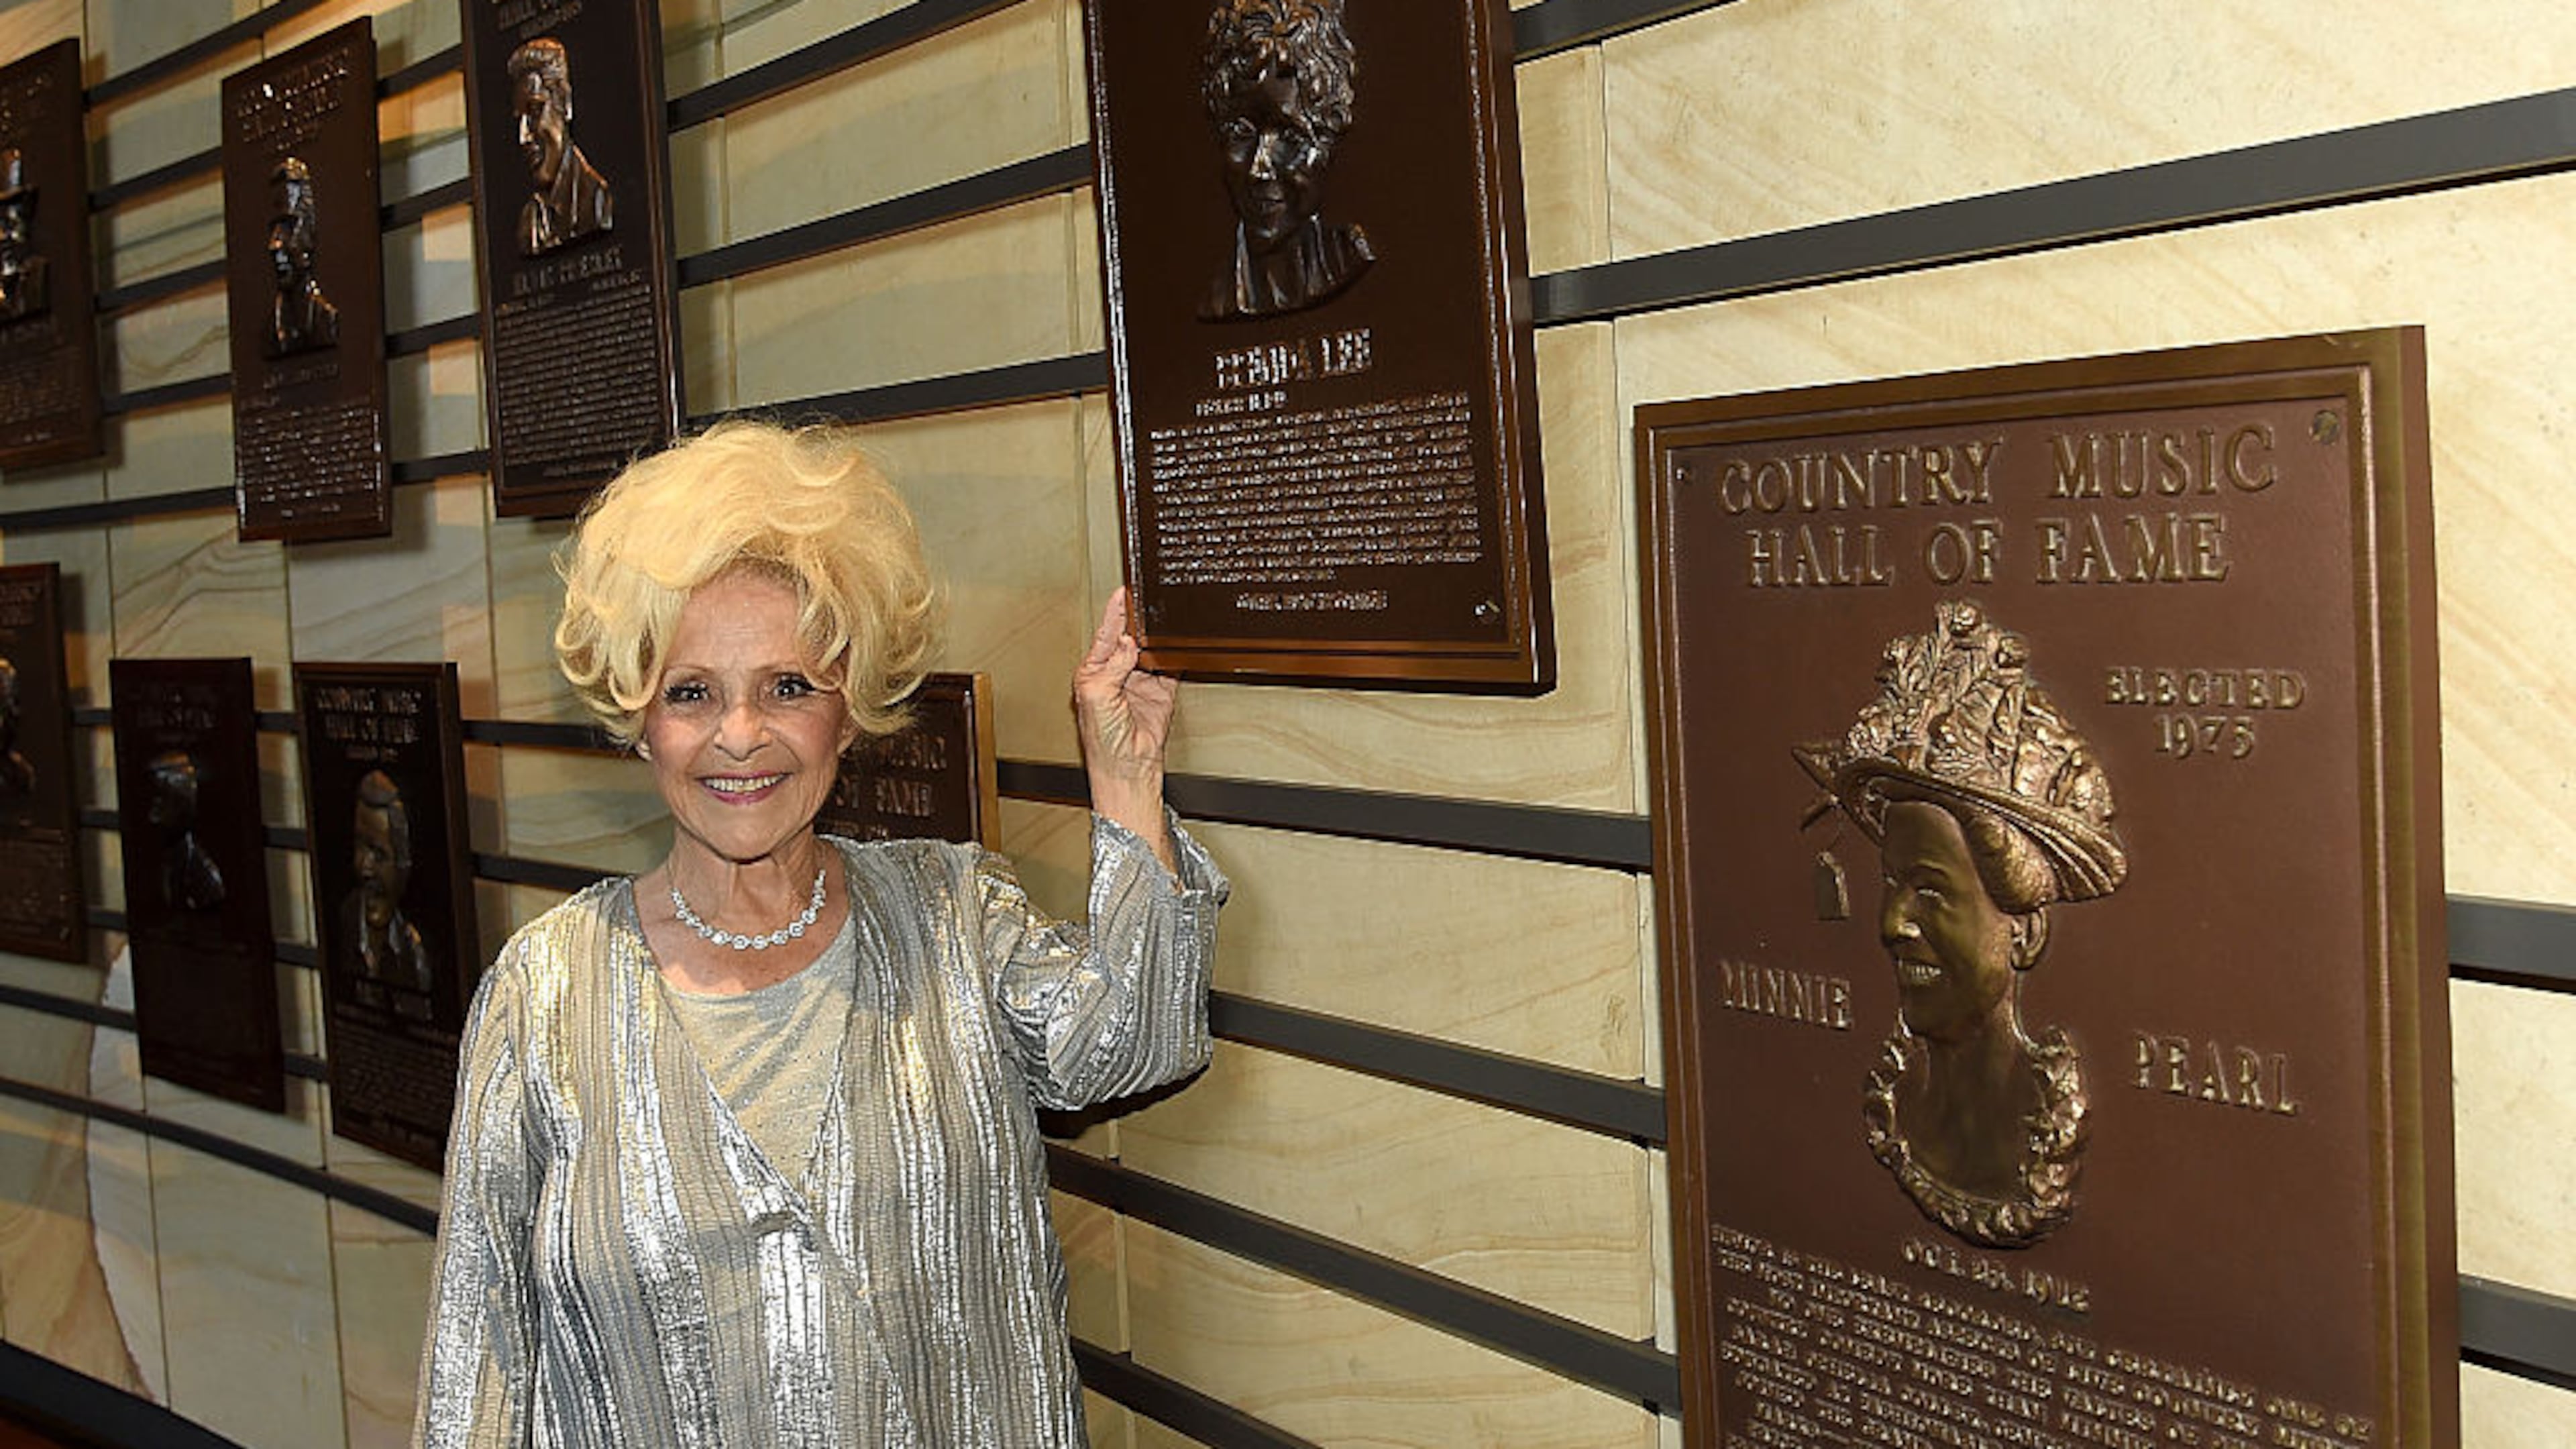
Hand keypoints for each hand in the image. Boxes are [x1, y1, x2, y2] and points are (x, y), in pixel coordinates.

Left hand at [1073, 587, 1177, 869]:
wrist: (1128, 768)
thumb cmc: (1102, 741)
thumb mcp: (1097, 694)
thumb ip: (1113, 664)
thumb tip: (1127, 642)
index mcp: (1093, 673)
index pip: (1105, 635)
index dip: (1114, 613)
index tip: (1122, 593)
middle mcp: (1115, 675)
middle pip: (1129, 638)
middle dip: (1137, 622)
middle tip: (1147, 602)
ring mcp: (1139, 682)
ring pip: (1150, 650)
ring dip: (1155, 638)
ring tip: (1162, 620)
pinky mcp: (1161, 692)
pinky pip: (1170, 667)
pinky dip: (1175, 656)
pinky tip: (1177, 645)